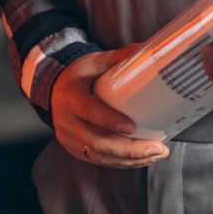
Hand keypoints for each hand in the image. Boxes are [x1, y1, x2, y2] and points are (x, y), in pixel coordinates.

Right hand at [50, 46, 168, 168]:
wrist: (55, 89)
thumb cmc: (80, 75)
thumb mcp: (95, 61)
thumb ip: (118, 58)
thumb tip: (147, 51)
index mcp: (70, 96)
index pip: (89, 111)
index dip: (109, 120)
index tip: (132, 127)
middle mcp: (67, 121)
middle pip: (97, 141)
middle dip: (129, 149)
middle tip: (157, 148)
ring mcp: (69, 139)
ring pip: (100, 155)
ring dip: (130, 159)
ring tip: (157, 154)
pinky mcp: (75, 150)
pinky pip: (100, 161)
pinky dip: (122, 162)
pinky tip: (143, 159)